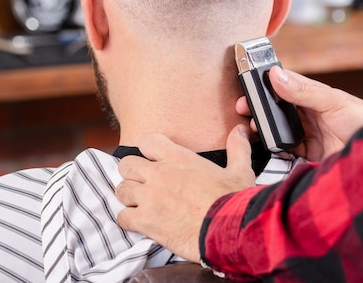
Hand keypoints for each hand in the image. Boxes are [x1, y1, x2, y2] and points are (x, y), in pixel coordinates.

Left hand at [116, 125, 255, 262]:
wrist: (229, 232)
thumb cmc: (234, 202)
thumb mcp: (239, 172)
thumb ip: (237, 149)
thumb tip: (240, 131)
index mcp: (179, 158)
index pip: (147, 142)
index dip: (147, 151)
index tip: (153, 160)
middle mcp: (159, 174)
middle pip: (127, 164)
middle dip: (132, 174)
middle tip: (143, 184)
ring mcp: (149, 197)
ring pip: (122, 190)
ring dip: (129, 198)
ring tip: (140, 205)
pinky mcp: (146, 221)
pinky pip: (122, 217)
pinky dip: (128, 221)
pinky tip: (140, 224)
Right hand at [236, 66, 362, 161]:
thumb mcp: (332, 102)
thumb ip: (303, 91)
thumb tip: (275, 75)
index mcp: (314, 96)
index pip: (284, 84)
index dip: (264, 83)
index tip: (247, 84)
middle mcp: (308, 114)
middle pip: (276, 108)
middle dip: (258, 108)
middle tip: (242, 108)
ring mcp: (307, 134)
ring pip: (277, 129)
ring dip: (263, 128)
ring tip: (252, 128)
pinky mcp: (308, 153)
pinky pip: (284, 150)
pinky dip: (274, 149)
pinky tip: (265, 146)